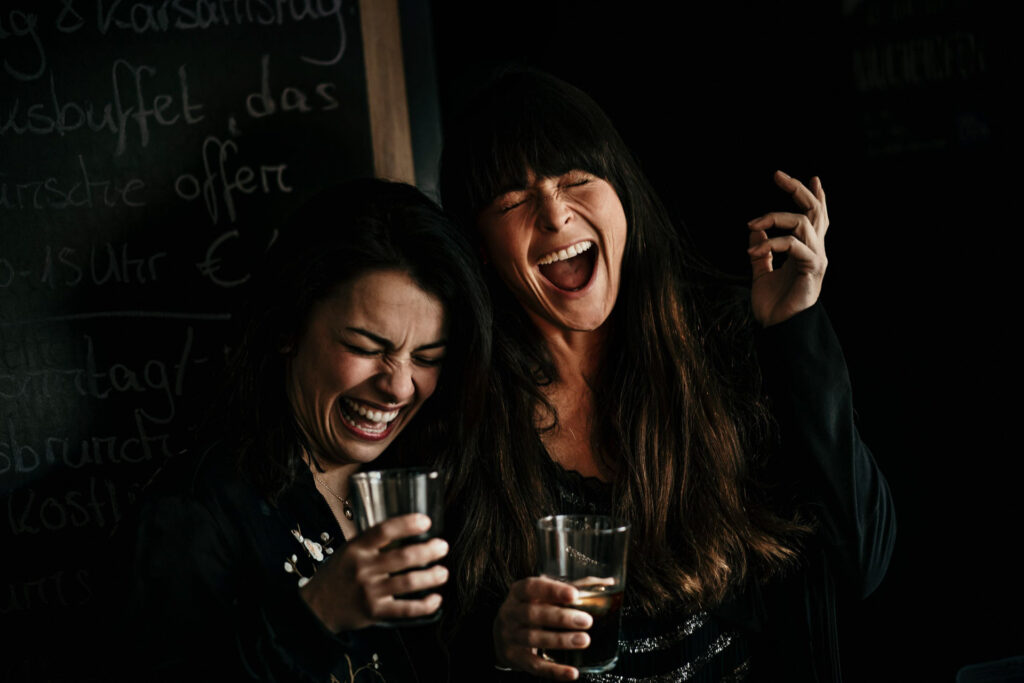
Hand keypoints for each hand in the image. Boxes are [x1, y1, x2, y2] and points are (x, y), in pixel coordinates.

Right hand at [299, 513, 448, 631]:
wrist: (317, 608)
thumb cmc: (338, 575)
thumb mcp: (348, 550)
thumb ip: (372, 542)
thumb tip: (407, 529)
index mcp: (356, 548)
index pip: (384, 531)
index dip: (407, 524)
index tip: (426, 521)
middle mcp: (363, 568)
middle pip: (402, 557)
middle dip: (428, 551)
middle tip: (443, 547)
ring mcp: (369, 591)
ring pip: (408, 582)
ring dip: (431, 577)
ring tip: (443, 572)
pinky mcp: (375, 612)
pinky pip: (405, 609)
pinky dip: (424, 605)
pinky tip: (436, 599)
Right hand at [493, 576, 593, 680]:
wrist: (502, 635)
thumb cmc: (531, 609)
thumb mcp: (543, 595)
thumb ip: (574, 587)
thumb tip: (608, 583)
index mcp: (518, 592)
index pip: (531, 587)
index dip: (552, 590)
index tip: (574, 594)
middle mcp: (510, 613)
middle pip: (533, 614)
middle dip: (561, 617)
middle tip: (587, 621)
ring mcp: (510, 636)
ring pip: (533, 639)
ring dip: (560, 640)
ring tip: (584, 640)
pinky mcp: (514, 658)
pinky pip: (535, 666)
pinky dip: (554, 671)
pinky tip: (572, 673)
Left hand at [747, 170, 828, 326]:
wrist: (777, 328)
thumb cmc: (773, 305)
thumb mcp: (761, 271)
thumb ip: (761, 250)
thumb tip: (754, 228)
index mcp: (805, 250)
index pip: (814, 217)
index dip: (813, 196)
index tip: (809, 176)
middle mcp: (815, 251)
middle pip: (815, 211)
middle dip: (799, 190)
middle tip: (778, 176)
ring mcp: (816, 259)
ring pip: (804, 222)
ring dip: (775, 217)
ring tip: (752, 223)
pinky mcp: (811, 269)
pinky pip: (794, 245)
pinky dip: (772, 242)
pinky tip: (753, 250)